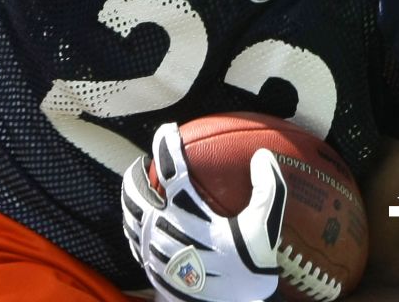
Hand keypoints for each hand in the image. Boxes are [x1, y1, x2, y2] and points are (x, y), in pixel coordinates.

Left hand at [121, 122, 286, 301]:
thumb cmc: (247, 269)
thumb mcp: (264, 228)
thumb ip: (268, 189)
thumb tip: (263, 155)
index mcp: (187, 210)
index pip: (172, 166)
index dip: (167, 142)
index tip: (168, 129)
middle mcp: (162, 226)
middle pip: (137, 190)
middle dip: (137, 172)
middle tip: (145, 163)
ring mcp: (152, 249)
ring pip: (130, 215)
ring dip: (131, 198)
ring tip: (139, 191)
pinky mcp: (150, 269)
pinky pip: (133, 240)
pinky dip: (134, 225)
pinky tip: (142, 226)